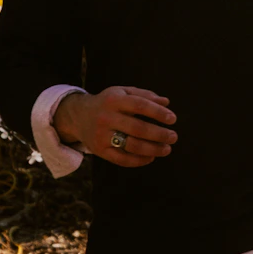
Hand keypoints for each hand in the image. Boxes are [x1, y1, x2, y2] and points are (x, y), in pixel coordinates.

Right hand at [55, 86, 175, 166]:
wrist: (78, 116)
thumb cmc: (108, 103)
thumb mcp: (123, 92)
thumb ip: (145, 95)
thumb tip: (167, 102)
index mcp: (114, 100)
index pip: (140, 105)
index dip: (158, 112)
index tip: (173, 119)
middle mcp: (106, 117)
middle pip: (137, 128)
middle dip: (159, 134)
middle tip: (173, 137)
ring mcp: (102, 135)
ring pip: (131, 146)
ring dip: (152, 149)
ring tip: (166, 149)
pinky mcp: (99, 150)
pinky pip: (121, 159)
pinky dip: (139, 161)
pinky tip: (151, 157)